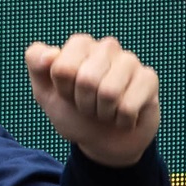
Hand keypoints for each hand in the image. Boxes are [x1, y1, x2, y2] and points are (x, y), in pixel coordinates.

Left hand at [26, 33, 159, 166]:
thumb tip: (50, 53)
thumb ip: (36, 65)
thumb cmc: (73, 112)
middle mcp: (106, 47)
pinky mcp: (149, 78)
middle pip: (86, 79)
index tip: (67, 94)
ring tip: (105, 110)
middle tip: (88, 105)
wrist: (103, 141)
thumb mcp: (44, 92)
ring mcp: (130, 61)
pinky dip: (121, 121)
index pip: (62, 66)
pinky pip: (128, 105)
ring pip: (109, 92)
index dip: (63, 89)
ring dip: (102, 112)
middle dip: (83, 103)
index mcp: (80, 45)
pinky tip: (123, 116)